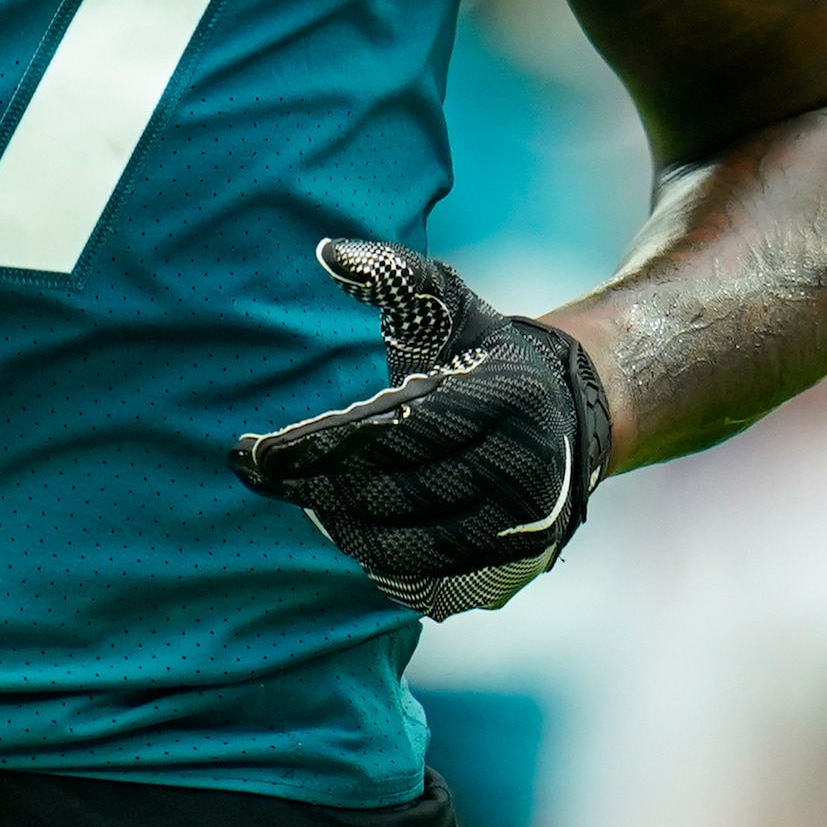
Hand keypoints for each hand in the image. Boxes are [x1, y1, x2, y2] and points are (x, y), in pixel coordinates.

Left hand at [231, 241, 611, 615]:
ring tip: (299, 502)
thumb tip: (327, 251)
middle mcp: (522, 466)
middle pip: (400, 489)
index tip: (259, 448)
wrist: (567, 415)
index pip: (399, 430)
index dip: (325, 443)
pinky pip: (435, 575)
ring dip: (345, 527)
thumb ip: (395, 273)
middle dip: (322, 487)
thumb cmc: (483, 353)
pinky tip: (343, 531)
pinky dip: (381, 560)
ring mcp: (522, 522)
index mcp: (507, 397)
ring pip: (413, 541)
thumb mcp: (451, 304)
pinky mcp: (515, 562)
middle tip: (266, 477)